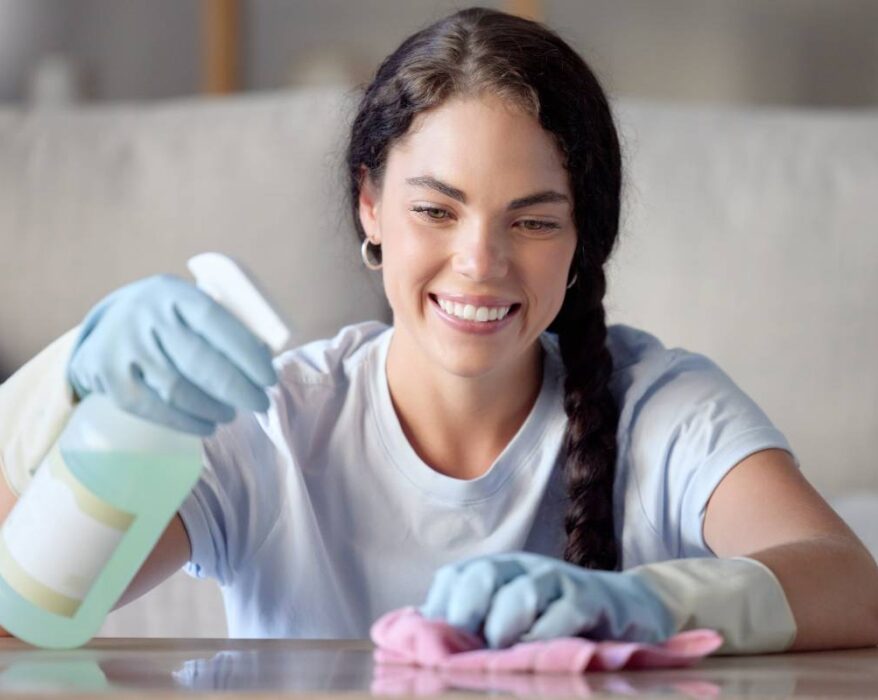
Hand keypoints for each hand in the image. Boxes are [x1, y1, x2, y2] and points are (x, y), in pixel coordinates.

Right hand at [68, 274, 276, 435]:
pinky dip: (186, 423)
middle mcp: (146, 315)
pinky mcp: (108, 375)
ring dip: (214, 409)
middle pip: (200, 361)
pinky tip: (206, 427)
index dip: (247, 354)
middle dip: (238, 389)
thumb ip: (224, 323)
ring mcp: (124, 345)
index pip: (217, 322)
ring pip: (178, 389)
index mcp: (174, 293)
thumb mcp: (190, 306)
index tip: (269, 378)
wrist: (105, 326)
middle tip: (260, 403)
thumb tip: (266, 356)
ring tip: (232, 414)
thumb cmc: (169, 319)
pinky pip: (153, 408)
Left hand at [419, 551, 675, 648]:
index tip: (436, 647)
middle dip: (467, 614)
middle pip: (482, 575)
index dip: (439, 610)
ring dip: (505, 626)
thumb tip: (423, 643)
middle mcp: (523, 567)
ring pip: (522, 592)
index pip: (454, 577)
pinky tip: (540, 654)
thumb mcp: (512, 618)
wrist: (626, 606)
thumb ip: (475, 627)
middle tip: (469, 650)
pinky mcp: (592, 599)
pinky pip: (565, 612)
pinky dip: (547, 635)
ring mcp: (558, 579)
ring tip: (503, 653)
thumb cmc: (556, 619)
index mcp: (497, 571)